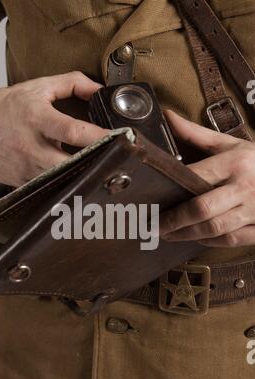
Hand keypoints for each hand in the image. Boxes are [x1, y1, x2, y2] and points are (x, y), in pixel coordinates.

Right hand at [0, 72, 108, 186]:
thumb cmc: (2, 108)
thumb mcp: (36, 87)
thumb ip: (71, 84)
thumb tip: (99, 90)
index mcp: (36, 119)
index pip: (73, 131)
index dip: (99, 137)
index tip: (120, 138)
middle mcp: (31, 146)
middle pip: (71, 163)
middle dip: (95, 163)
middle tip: (113, 161)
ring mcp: (27, 168)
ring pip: (62, 180)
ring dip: (80, 175)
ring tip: (95, 168)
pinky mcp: (23, 182)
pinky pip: (49, 186)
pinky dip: (63, 182)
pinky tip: (71, 175)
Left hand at [160, 110, 254, 246]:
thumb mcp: (230, 143)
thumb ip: (196, 134)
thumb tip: (167, 117)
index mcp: (235, 163)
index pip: (197, 176)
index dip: (172, 188)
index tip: (153, 198)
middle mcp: (245, 187)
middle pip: (202, 208)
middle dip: (174, 220)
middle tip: (153, 226)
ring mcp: (254, 210)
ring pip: (215, 228)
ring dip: (187, 234)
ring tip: (167, 235)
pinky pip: (231, 240)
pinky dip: (210, 242)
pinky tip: (195, 239)